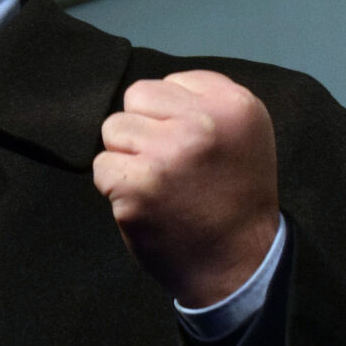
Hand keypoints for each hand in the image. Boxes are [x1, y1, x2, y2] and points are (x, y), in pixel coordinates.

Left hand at [92, 70, 279, 307]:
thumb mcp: (242, 133)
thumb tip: (150, 94)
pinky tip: (145, 202)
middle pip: (136, 97)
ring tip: (158, 182)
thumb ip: (203, 103)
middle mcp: (200, 124)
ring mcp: (166, 155)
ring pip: (113, 129)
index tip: (191, 145)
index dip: (172, 113)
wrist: (239, 265)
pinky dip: (116, 186)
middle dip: (144, 127)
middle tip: (170, 163)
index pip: (171, 80)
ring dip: (127, 156)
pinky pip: (102, 166)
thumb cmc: (235, 196)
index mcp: (233, 104)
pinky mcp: (137, 187)